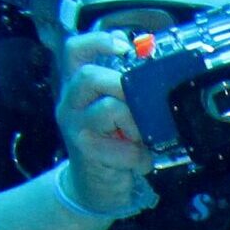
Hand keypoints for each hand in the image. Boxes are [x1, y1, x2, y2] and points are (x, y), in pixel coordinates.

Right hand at [54, 30, 153, 213]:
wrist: (94, 187)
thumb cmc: (111, 144)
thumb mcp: (117, 112)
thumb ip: (128, 91)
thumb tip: (158, 70)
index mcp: (78, 87)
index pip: (75, 51)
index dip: (98, 42)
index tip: (124, 46)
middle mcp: (71, 103)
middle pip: (88, 76)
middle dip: (123, 85)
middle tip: (141, 103)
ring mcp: (76, 128)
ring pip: (108, 109)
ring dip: (136, 123)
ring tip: (141, 137)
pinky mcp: (87, 153)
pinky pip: (122, 147)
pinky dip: (139, 155)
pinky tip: (140, 161)